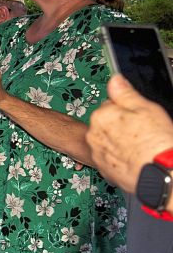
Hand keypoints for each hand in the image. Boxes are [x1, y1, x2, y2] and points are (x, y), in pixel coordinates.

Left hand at [87, 74, 172, 193]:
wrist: (159, 173)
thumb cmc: (155, 142)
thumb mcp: (145, 108)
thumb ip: (125, 93)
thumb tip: (115, 80)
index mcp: (101, 116)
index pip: (110, 105)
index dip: (127, 110)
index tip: (137, 116)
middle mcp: (94, 135)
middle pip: (107, 124)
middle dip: (121, 126)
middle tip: (141, 131)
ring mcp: (97, 153)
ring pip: (109, 141)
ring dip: (120, 142)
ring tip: (139, 146)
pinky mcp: (103, 169)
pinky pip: (110, 158)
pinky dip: (120, 157)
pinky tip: (134, 157)